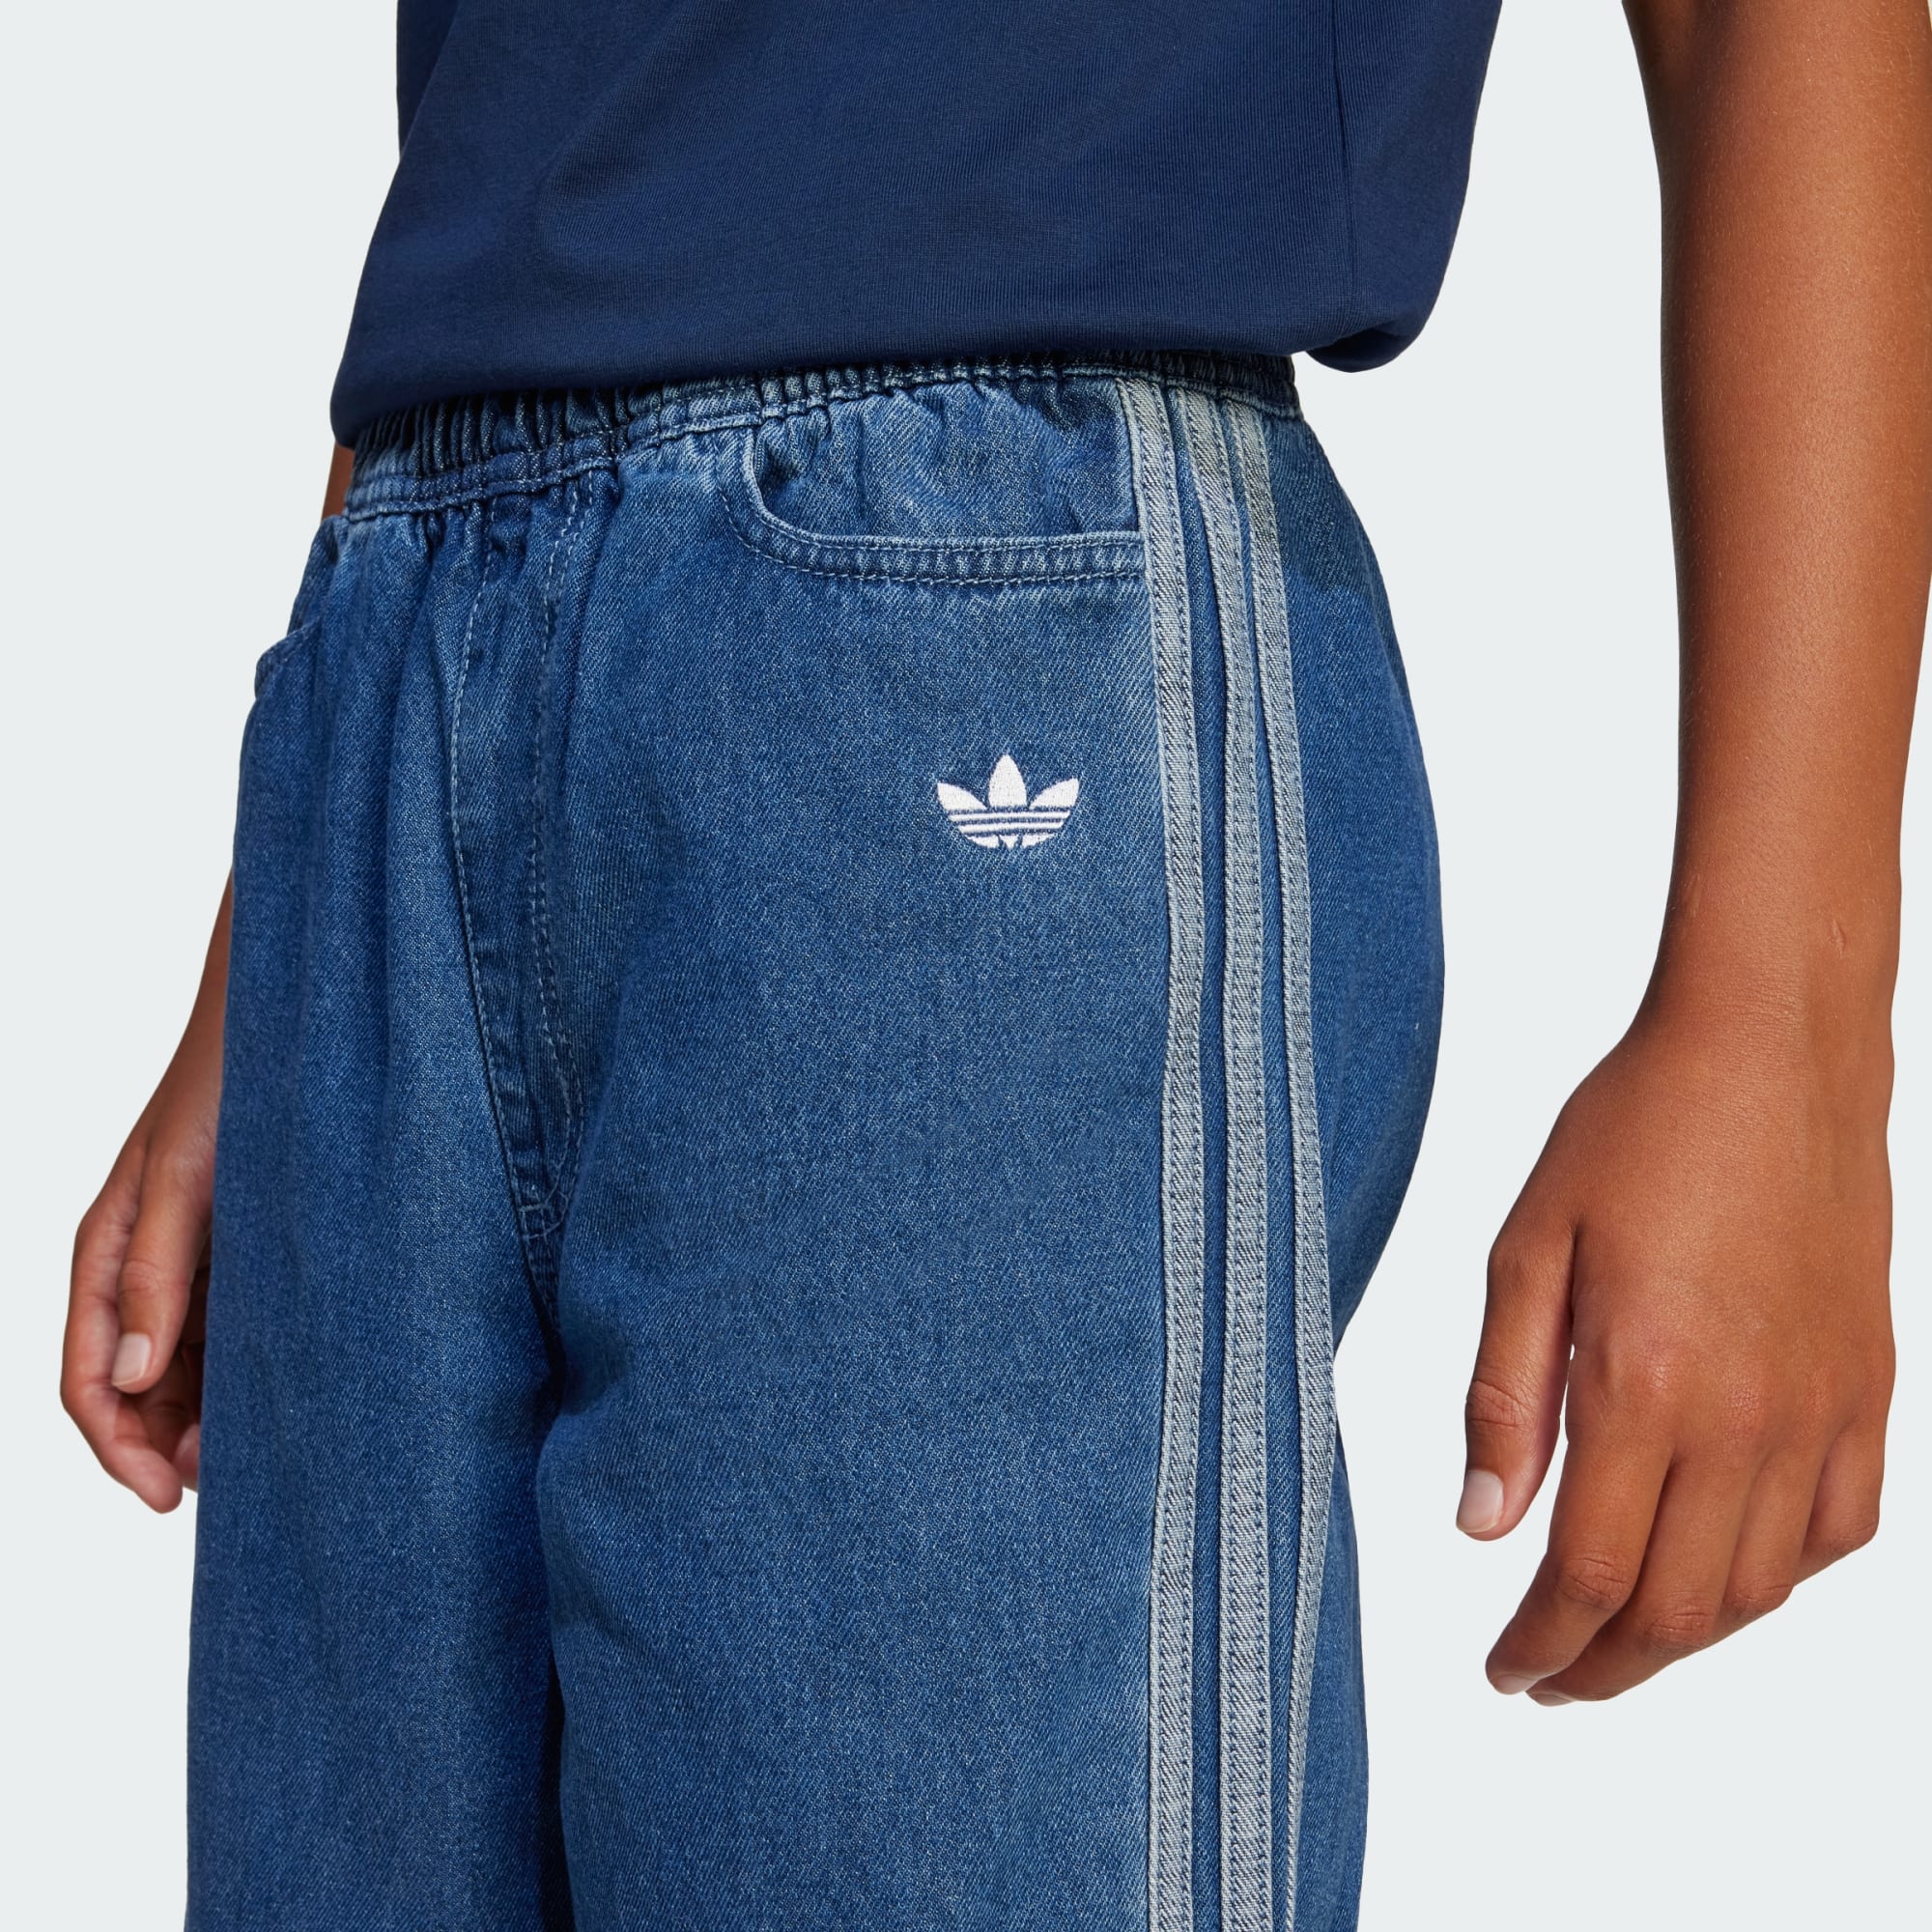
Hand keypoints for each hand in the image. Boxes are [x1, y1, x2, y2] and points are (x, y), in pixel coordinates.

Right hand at [62, 884, 230, 1511]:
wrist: (299, 1027)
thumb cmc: (228, 1087)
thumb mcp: (183, 1181)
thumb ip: (155, 1276)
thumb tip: (132, 1379)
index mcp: (104, 1253)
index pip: (86, 1379)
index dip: (119, 1450)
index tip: (168, 1498)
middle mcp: (140, 1268)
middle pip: (133, 1390)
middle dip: (168, 1445)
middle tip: (227, 1483)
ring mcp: (192, 1266)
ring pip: (183, 1371)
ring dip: (208, 1419)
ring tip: (259, 1452)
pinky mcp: (242, 1257)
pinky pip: (230, 1336)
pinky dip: (243, 1376)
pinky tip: (283, 1399)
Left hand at [1458, 983, 1894, 1701]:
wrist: (1767, 1053)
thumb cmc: (1632, 1133)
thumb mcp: (1525, 1248)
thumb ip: (1504, 1396)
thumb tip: (1481, 1527)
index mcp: (1644, 1383)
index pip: (1589, 1575)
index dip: (1541, 1646)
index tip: (1504, 1672)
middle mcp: (1745, 1418)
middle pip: (1676, 1610)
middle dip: (1601, 1667)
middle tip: (1546, 1677)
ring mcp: (1821, 1410)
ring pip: (1760, 1590)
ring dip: (1683, 1639)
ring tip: (1617, 1640)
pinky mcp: (1868, 1390)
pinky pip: (1839, 1531)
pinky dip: (1778, 1580)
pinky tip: (1725, 1571)